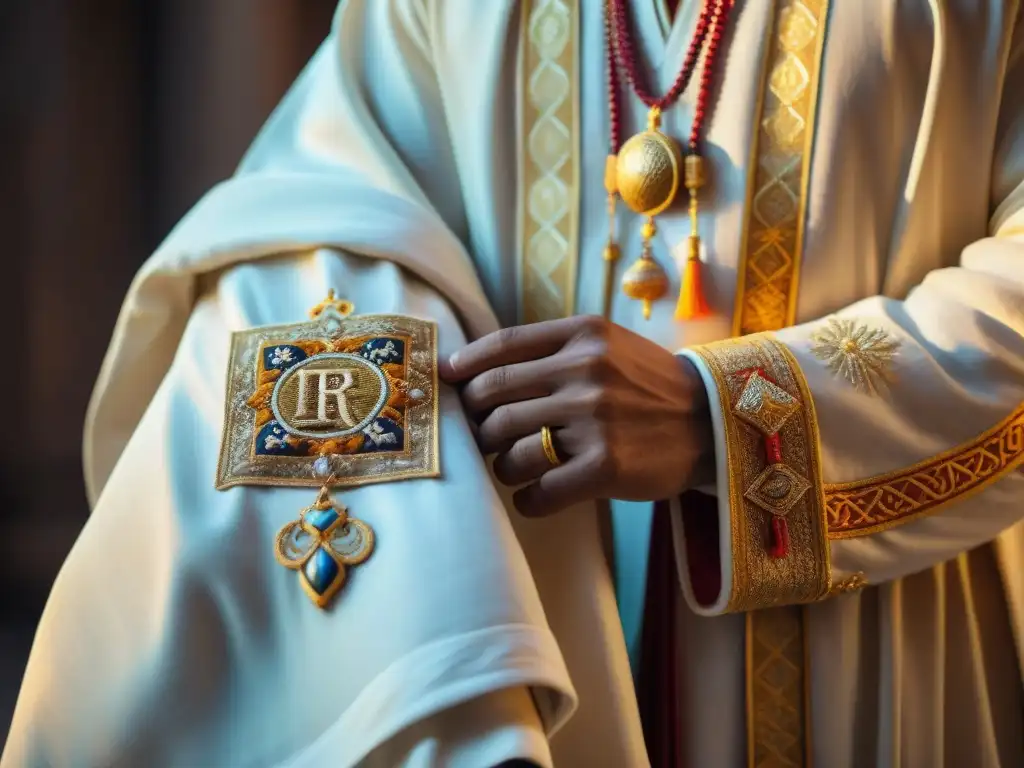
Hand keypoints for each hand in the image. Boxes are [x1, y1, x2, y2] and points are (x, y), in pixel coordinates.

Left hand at [439, 315, 713, 515]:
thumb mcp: (608, 345)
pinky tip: (536, 496)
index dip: (466, 365)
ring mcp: (594, 420)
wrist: (711, 424)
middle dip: (478, 423)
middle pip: (493, 400)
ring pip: (508, 450)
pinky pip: (537, 491)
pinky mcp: (605, 466)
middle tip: (486, 436)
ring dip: (502, 465)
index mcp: (584, 335)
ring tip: (517, 467)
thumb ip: (552, 348)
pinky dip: (527, 499)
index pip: (503, 345)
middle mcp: (586, 372)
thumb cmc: (648, 386)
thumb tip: (475, 368)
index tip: (448, 379)